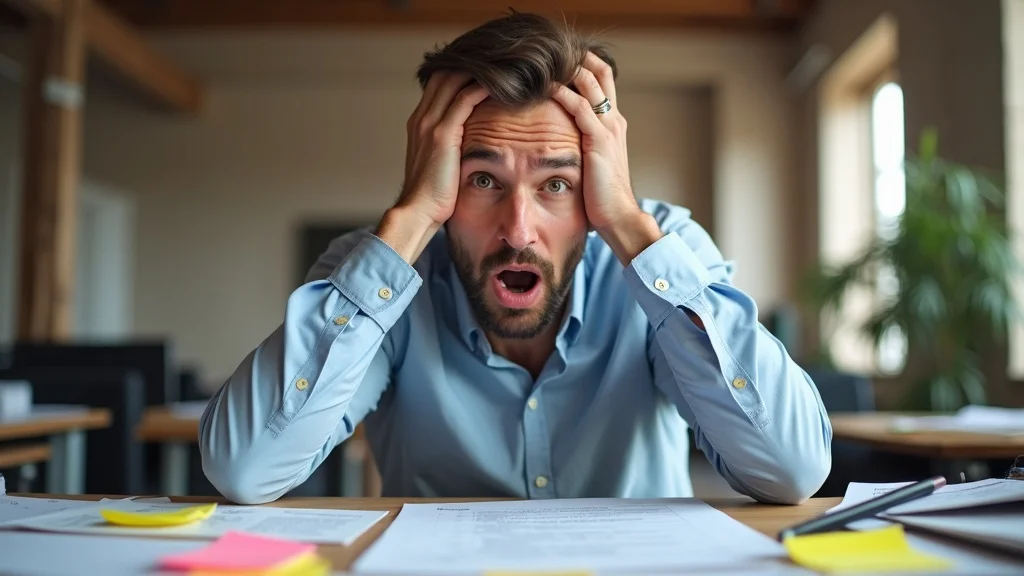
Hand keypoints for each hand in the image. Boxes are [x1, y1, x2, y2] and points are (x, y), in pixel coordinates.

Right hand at [377, 72, 488, 262]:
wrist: (418, 212)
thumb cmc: (433, 197)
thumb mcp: (439, 166)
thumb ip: (450, 149)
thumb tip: (469, 147)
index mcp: (420, 124)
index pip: (439, 83)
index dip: (460, 71)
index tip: (485, 67)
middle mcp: (422, 118)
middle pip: (445, 74)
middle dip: (471, 64)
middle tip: (498, 59)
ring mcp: (430, 124)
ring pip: (454, 80)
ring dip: (479, 70)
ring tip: (504, 64)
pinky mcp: (443, 134)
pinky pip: (465, 99)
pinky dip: (483, 87)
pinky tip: (503, 83)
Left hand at [552, 53, 661, 263]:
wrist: (618, 217)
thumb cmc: (601, 196)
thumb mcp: (593, 163)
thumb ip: (582, 145)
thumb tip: (559, 139)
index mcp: (613, 123)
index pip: (602, 79)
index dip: (582, 63)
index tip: (557, 57)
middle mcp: (613, 119)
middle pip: (598, 71)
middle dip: (574, 56)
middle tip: (547, 49)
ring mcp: (608, 127)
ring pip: (589, 82)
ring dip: (565, 67)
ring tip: (542, 59)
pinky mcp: (599, 140)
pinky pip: (579, 106)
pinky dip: (561, 92)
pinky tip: (544, 85)